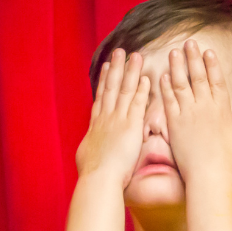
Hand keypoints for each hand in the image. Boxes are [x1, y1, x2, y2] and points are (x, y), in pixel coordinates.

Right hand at [76, 49, 150, 189]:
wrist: (99, 179)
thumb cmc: (92, 174)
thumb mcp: (85, 156)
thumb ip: (90, 147)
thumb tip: (88, 147)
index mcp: (95, 126)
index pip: (101, 98)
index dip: (103, 81)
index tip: (106, 67)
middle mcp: (105, 119)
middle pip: (110, 88)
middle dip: (115, 68)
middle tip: (120, 51)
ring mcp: (118, 121)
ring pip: (124, 90)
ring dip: (130, 72)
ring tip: (135, 55)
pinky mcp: (130, 127)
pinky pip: (137, 104)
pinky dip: (141, 90)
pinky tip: (146, 78)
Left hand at [159, 38, 231, 183]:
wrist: (210, 176)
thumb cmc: (229, 163)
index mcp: (223, 109)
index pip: (217, 81)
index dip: (212, 64)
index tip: (208, 51)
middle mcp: (206, 107)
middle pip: (198, 76)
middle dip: (193, 58)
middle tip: (188, 43)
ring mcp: (189, 114)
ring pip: (182, 84)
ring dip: (177, 67)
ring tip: (173, 52)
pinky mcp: (175, 124)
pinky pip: (168, 101)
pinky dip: (165, 87)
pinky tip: (161, 76)